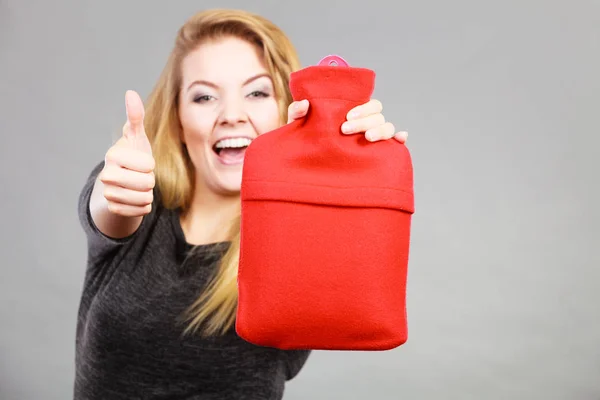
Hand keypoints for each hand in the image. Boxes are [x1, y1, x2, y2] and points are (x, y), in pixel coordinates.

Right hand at [99, 90, 155, 216]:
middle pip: (147, 183)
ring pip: (145, 198)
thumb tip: (130, 93)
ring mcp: (108, 194)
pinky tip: (135, 198)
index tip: (142, 161)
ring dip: (148, 193)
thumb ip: (135, 117)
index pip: (148, 165)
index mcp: (113, 155)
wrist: (120, 181)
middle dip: (150, 180)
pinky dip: (144, 206)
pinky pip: (141, 211)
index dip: (150, 164)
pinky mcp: (114, 209)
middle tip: (140, 175)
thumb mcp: (137, 136)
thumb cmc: (133, 154)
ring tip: (139, 186)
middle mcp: (106, 175)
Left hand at [287, 99, 407, 142]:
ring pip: (387, 127)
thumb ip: (296, 112)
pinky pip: (394, 146)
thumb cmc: (303, 141)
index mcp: (350, 112)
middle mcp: (364, 123)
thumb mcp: (296, 126)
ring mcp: (371, 138)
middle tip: (345, 130)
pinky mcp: (375, 154)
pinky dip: (400, 141)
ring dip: (381, 130)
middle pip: (377, 115)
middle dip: (364, 121)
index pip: (367, 102)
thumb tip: (304, 104)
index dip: (361, 108)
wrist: (302, 164)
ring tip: (366, 139)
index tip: (346, 116)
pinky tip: (400, 141)